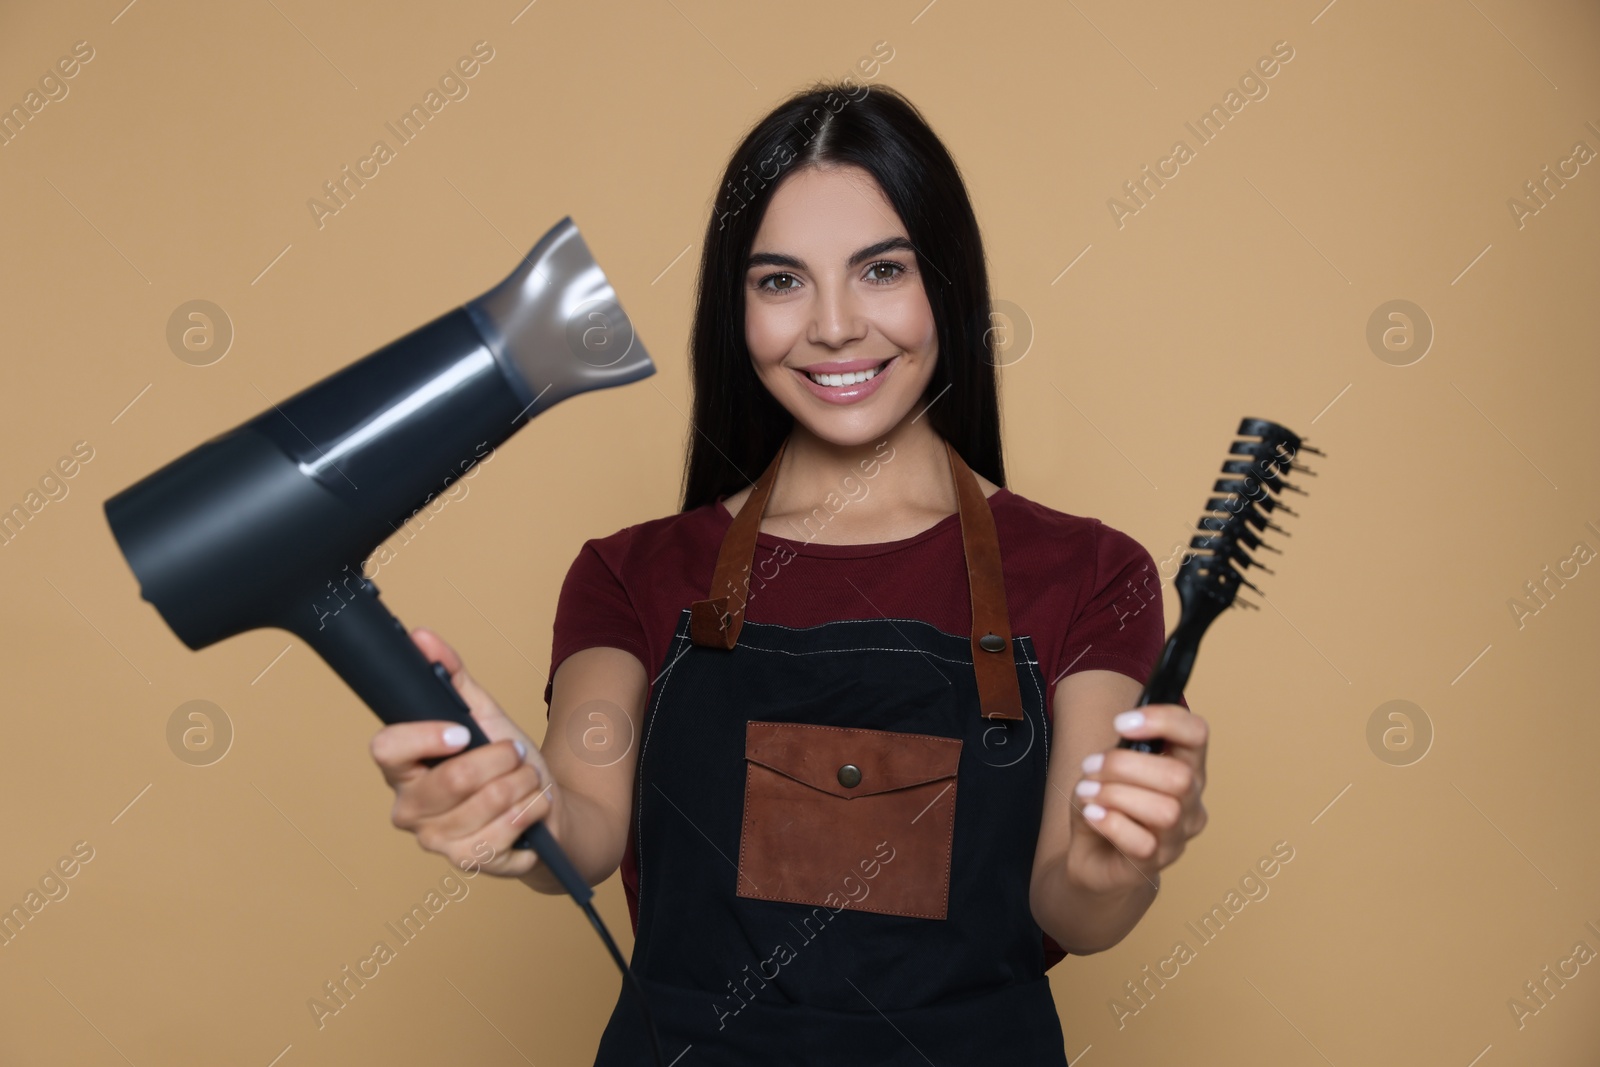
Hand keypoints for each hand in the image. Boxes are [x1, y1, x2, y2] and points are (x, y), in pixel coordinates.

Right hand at [368, 626, 558, 877]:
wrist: (547, 810)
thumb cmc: (506, 764)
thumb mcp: (483, 714)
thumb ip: (451, 676)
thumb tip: (422, 637)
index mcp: (403, 768)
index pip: (386, 749)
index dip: (424, 737)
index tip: (461, 732)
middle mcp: (410, 809)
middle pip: (451, 779)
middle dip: (500, 759)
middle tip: (515, 753)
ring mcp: (437, 841)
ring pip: (486, 804)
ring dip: (522, 785)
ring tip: (527, 780)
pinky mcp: (469, 864)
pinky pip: (504, 836)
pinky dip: (532, 812)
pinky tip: (534, 808)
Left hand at [1065, 704, 1207, 895]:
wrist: (1091, 856)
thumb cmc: (1106, 806)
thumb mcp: (1106, 771)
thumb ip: (1117, 756)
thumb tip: (1116, 755)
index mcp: (1185, 768)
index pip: (1197, 734)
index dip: (1164, 721)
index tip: (1121, 722)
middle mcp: (1191, 803)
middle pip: (1180, 776)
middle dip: (1125, 765)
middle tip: (1091, 766)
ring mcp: (1177, 837)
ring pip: (1165, 811)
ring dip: (1116, 795)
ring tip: (1087, 793)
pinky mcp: (1155, 865)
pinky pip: (1143, 843)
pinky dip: (1110, 823)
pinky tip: (1092, 815)